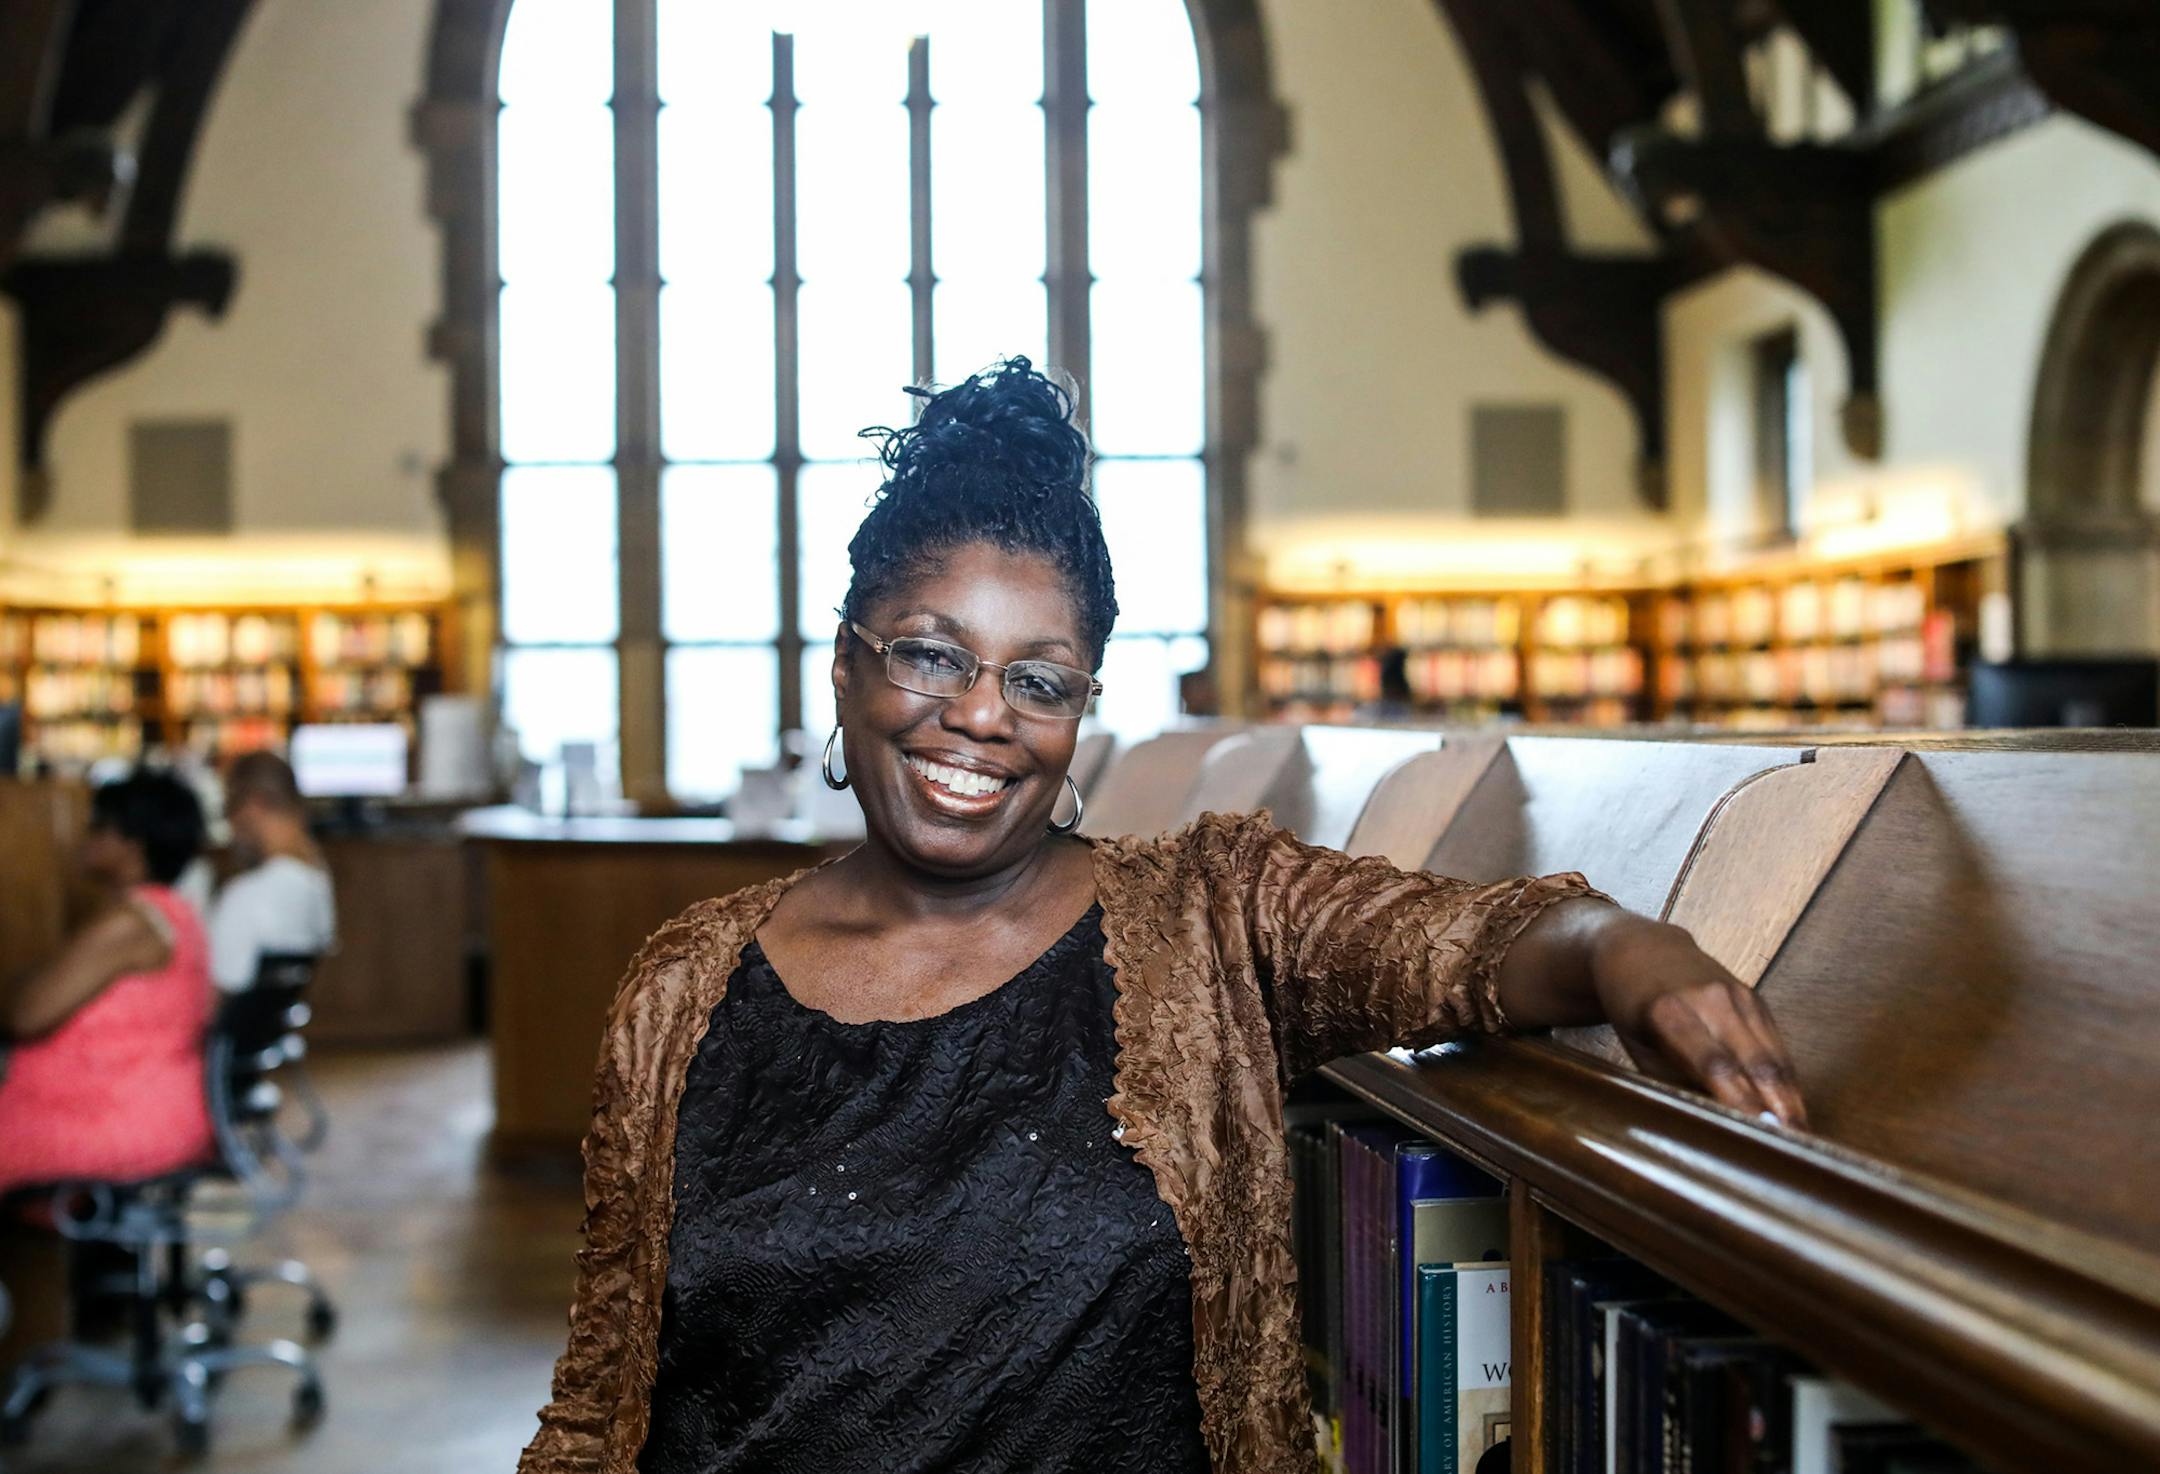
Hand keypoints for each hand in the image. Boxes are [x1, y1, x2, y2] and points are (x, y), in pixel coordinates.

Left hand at [1587, 916, 1808, 1128]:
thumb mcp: (1640, 1049)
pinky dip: (1786, 1078)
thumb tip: (1715, 1126)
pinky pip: (1776, 1044)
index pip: (1714, 1066)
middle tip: (1796, 1149)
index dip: (1742, 1104)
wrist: (1641, 950)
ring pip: (1775, 1056)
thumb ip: (1674, 1084)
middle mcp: (1709, 1000)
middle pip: (1757, 1062)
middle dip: (1781, 1108)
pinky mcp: (1754, 997)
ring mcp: (1737, 994)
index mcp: (1670, 1013)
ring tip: (1802, 1137)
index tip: (1759, 1139)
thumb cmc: (1633, 1010)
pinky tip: (1792, 1106)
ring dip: (1792, 1098)